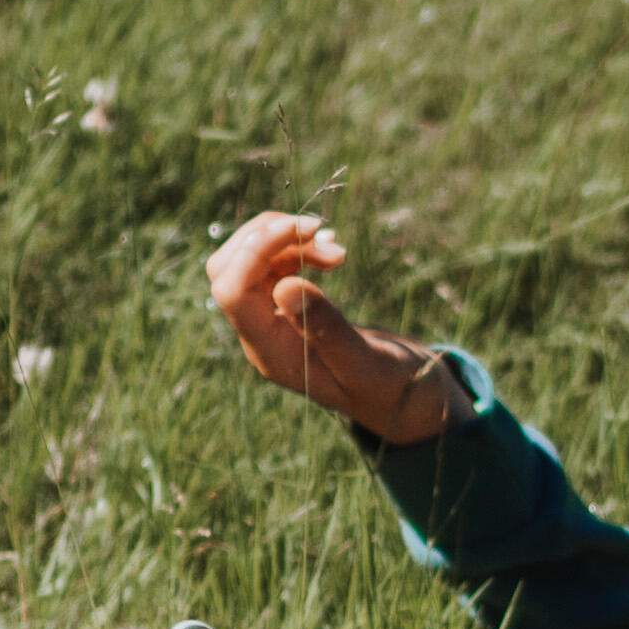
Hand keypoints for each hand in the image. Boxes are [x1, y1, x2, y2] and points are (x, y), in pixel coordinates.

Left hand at [204, 209, 459, 445]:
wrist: (401, 398)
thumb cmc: (390, 387)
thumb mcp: (367, 362)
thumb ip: (327, 329)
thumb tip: (284, 285)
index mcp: (272, 354)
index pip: (233, 291)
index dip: (258, 249)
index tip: (308, 229)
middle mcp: (261, 337)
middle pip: (226, 270)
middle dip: (267, 237)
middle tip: (319, 231)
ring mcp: (270, 322)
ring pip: (247, 261)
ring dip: (288, 240)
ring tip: (338, 251)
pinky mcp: (284, 310)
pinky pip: (269, 265)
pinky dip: (295, 247)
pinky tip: (331, 254)